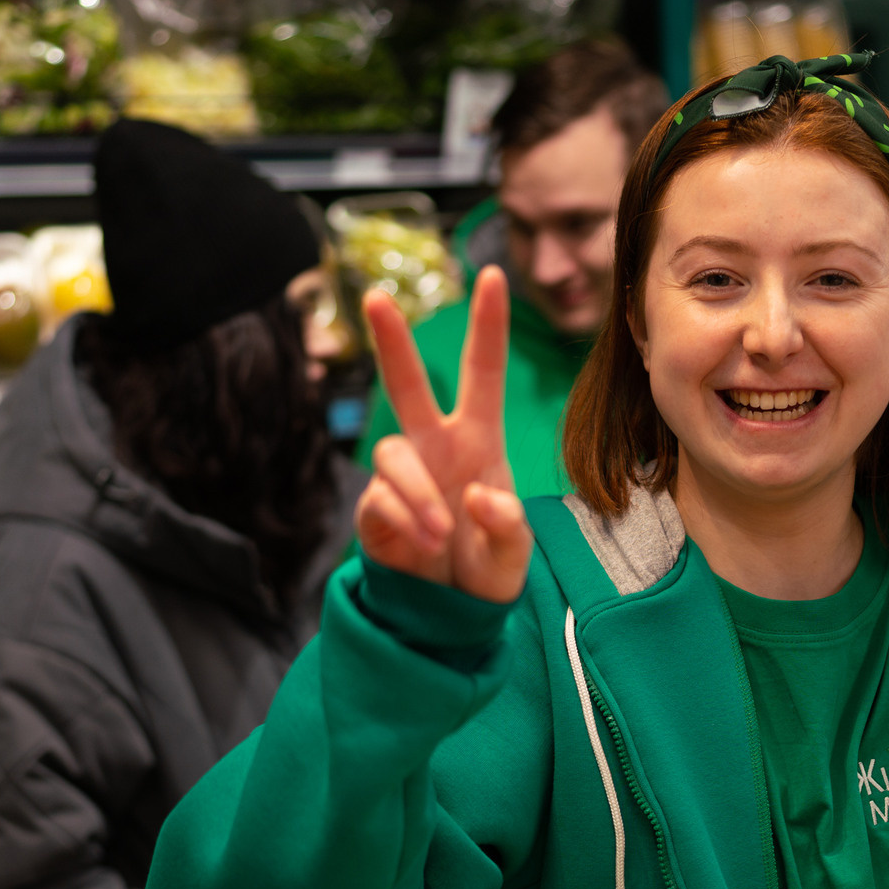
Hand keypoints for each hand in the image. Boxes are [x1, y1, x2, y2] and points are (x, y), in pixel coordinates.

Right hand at [356, 267, 530, 603]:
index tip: (491, 275)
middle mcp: (435, 447)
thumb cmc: (486, 567)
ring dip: (419, 493)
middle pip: (407, 385)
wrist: (450, 613)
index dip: (487, 324)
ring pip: (391, 454)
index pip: (481, 372)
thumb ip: (507, 526)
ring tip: (441, 534)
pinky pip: (379, 498)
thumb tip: (477, 495)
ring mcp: (402, 476)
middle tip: (376, 298)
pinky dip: (406, 519)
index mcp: (478, 440)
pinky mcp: (374, 508)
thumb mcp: (514, 553)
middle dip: (390, 341)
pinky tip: (427, 544)